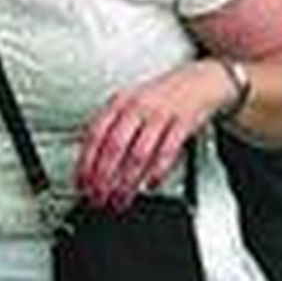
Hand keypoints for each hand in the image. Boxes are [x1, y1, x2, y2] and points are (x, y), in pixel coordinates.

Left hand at [74, 61, 233, 209]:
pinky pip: (167, 153)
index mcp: (119, 102)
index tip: (82, 183)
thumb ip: (110, 127)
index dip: (86, 163)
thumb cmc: (161, 97)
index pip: (95, 135)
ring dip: (126, 182)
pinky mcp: (182, 124)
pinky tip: (150, 185)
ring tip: (121, 199)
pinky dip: (156, 173)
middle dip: (103, 178)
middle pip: (114, 148)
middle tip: (99, 197)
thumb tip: (90, 161)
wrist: (198, 81)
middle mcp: (137, 107)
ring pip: (138, 155)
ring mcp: (160, 115)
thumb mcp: (130, 104)